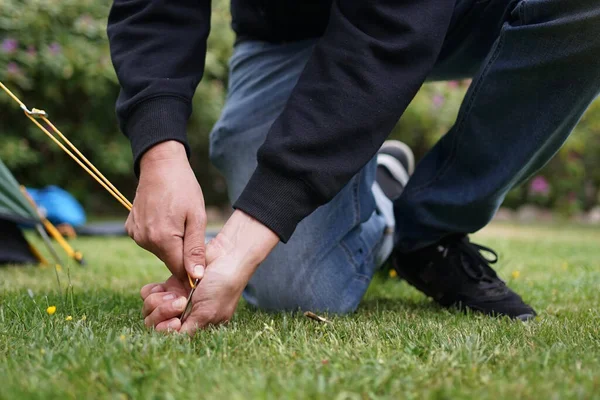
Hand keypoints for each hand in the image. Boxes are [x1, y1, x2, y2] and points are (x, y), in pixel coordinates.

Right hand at [126, 141, 206, 281]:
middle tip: (190, 230)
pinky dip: (158, 235)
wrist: (160, 165)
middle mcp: (145, 240)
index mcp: (163, 239)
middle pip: (169, 260)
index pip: (179, 270)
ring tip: (177, 220)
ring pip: (160, 251)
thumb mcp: (197, 217)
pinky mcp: (130, 228)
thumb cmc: (183, 188)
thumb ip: (195, 249)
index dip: (192, 270)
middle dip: (182, 253)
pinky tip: (164, 217)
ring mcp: (135, 234)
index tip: (202, 261)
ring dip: (170, 243)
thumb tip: (196, 277)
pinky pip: (149, 240)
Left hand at [140, 210, 278, 334]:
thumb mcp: (207, 314)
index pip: (169, 337)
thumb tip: (172, 341)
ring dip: (159, 302)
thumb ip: (189, 329)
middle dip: (163, 314)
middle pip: (154, 325)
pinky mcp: (169, 284)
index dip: (167, 330)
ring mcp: (174, 300)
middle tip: (180, 302)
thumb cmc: (222, 288)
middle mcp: (182, 315)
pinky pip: (148, 294)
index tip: (177, 321)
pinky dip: (151, 292)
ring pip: (149, 309)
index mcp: (194, 326)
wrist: (225, 257)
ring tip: (177, 293)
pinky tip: (163, 287)